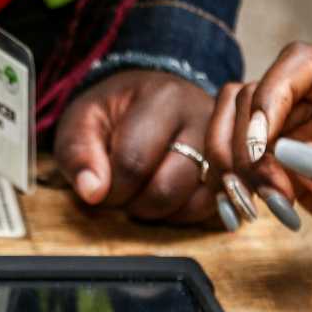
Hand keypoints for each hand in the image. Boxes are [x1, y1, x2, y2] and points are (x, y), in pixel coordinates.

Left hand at [55, 70, 217, 222]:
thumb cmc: (115, 112)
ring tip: (141, 189)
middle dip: (134, 203)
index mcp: (164, 98)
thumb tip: (93, 192)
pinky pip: (210, 210)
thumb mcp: (82, 121)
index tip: (99, 187)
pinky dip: (181, 214)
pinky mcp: (233, 172)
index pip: (134, 163)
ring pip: (193, 204)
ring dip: (158, 211)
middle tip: (121, 190)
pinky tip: (163, 195)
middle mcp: (204, 120)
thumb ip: (78, 154)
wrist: (151, 98)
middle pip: (167, 188)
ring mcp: (225, 147)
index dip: (109, 188)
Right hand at [207, 42, 311, 275]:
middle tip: (266, 197)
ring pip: (240, 123)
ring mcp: (309, 132)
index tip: (258, 148)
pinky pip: (243, 158)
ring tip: (259, 208)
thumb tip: (292, 157)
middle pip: (258, 94)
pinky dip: (233, 182)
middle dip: (246, 144)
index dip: (269, 97)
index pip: (302, 64)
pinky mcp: (294, 163)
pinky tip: (250, 214)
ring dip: (234, 163)